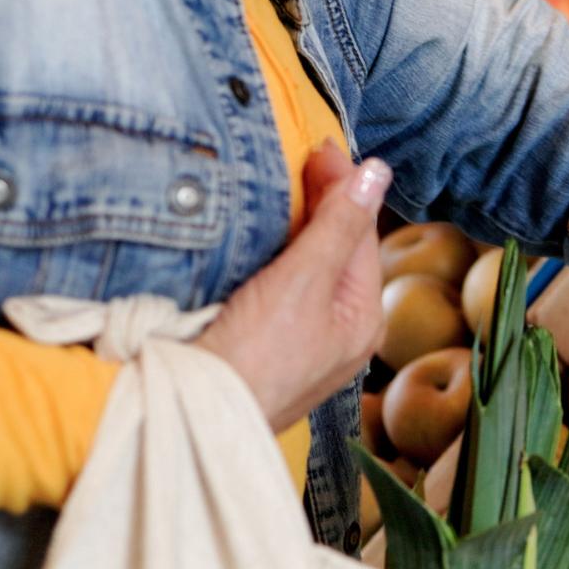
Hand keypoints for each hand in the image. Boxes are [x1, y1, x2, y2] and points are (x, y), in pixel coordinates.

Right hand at [196, 141, 387, 431]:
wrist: (192, 419)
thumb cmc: (254, 355)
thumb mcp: (302, 280)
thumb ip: (338, 223)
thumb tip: (377, 172)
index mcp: (363, 318)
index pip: (361, 233)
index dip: (345, 186)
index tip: (320, 149)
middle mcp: (342, 331)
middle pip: (340, 249)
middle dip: (327, 202)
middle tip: (304, 159)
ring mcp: (307, 341)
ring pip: (314, 267)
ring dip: (303, 226)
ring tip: (288, 187)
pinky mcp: (270, 346)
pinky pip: (287, 287)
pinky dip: (281, 256)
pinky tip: (264, 238)